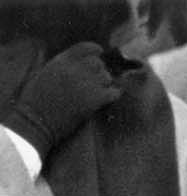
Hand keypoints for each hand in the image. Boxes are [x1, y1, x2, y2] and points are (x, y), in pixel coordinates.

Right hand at [2, 43, 121, 158]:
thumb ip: (60, 66)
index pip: (84, 48)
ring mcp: (85, 84)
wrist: (37, 121)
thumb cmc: (36, 100)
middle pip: (98, 63)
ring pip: (106, 77)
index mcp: (60, 61)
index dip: (95, 50)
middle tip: (97, 79)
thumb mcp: (44, 73)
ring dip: (106, 83)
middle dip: (100, 70)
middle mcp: (74, 69)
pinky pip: (113, 93)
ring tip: (100, 90)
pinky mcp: (94, 100)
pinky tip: (110, 97)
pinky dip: (114, 95)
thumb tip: (76, 63)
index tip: (100, 53)